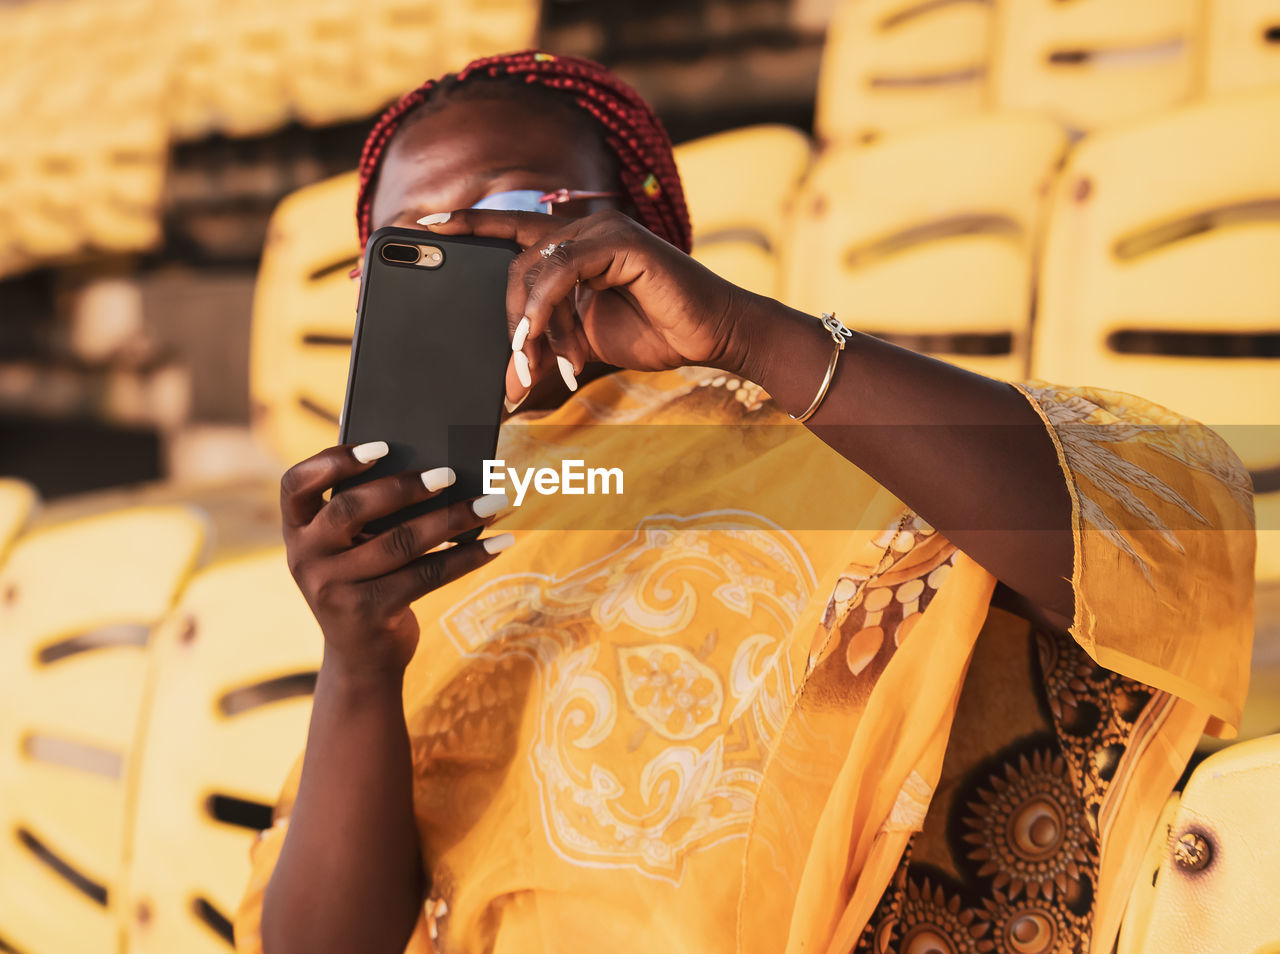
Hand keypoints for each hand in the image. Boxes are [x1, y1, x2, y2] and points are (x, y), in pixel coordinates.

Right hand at [280, 441, 510, 679]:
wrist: (361, 659)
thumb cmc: (364, 581)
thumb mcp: (351, 548)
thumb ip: (368, 511)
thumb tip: (431, 464)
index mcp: (297, 530)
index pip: (295, 484)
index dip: (331, 461)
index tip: (379, 446)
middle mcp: (306, 558)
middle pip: (354, 508)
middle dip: (406, 486)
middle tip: (451, 473)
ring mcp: (333, 589)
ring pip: (401, 542)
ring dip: (454, 518)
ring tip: (492, 502)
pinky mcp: (369, 613)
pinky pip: (427, 575)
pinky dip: (468, 556)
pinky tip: (498, 543)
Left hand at [418, 209, 750, 402]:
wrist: (713, 336)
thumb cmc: (656, 335)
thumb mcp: (583, 343)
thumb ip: (546, 343)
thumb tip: (506, 376)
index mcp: (570, 247)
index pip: (506, 230)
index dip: (463, 225)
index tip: (416, 230)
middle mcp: (582, 229)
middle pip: (512, 262)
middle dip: (506, 322)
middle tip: (515, 370)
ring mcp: (600, 230)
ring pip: (532, 269)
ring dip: (527, 327)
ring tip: (534, 368)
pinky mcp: (619, 241)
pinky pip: (559, 270)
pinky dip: (544, 308)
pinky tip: (541, 339)